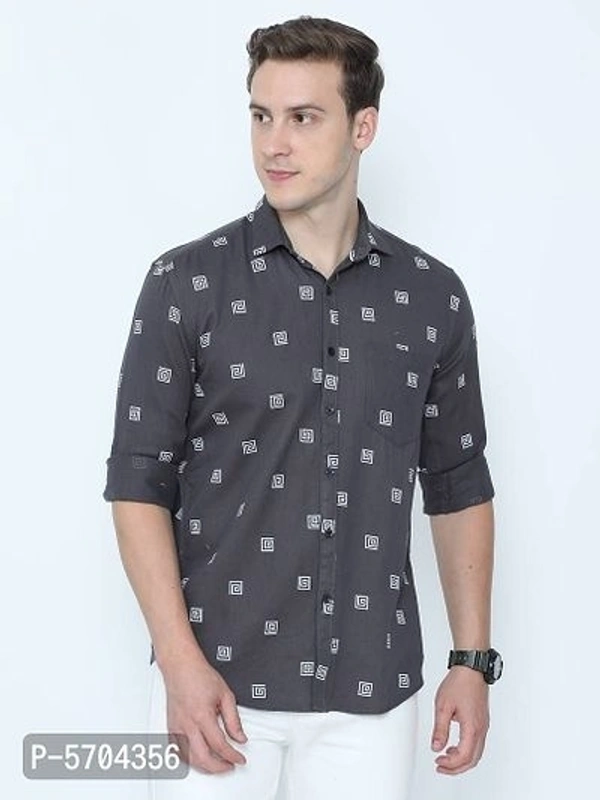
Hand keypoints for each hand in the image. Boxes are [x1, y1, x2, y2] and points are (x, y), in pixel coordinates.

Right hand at [161, 657, 248, 773]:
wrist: (181, 666)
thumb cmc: (199, 676)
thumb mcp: (225, 694)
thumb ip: (233, 719)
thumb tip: (240, 737)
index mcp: (203, 715)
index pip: (220, 745)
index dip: (232, 755)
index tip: (239, 758)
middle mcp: (187, 724)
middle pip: (203, 758)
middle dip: (219, 767)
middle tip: (229, 765)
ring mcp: (177, 727)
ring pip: (188, 759)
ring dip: (204, 767)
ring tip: (216, 765)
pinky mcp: (171, 727)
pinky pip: (178, 752)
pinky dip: (189, 760)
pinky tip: (197, 759)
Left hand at [430, 666, 489, 774]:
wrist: (471, 669)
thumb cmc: (459, 683)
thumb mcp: (443, 706)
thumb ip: (439, 729)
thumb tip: (436, 746)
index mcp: (472, 727)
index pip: (463, 756)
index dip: (450, 764)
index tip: (438, 762)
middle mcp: (481, 729)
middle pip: (472, 759)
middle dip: (456, 768)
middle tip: (441, 766)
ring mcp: (483, 725)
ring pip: (476, 753)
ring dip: (461, 760)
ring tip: (446, 758)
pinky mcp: (482, 721)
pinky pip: (477, 743)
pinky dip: (466, 750)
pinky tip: (455, 746)